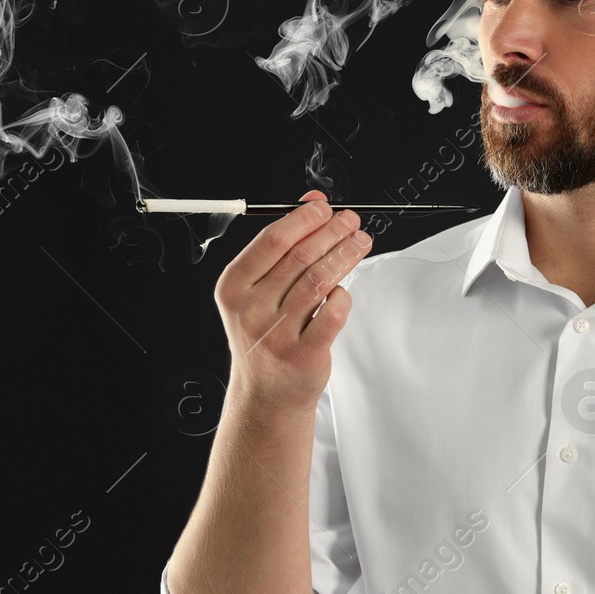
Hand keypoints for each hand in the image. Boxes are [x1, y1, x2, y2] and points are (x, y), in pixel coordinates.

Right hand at [213, 189, 372, 414]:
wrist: (265, 393)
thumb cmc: (264, 333)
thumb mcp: (260, 288)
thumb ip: (283, 243)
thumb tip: (313, 200)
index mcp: (234, 287)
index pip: (273, 240)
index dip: (304, 218)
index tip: (326, 208)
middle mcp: (251, 310)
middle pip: (300, 257)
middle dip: (332, 232)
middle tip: (351, 221)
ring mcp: (276, 334)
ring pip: (320, 280)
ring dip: (345, 254)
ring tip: (360, 242)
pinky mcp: (303, 354)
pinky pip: (333, 312)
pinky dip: (343, 294)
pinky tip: (345, 287)